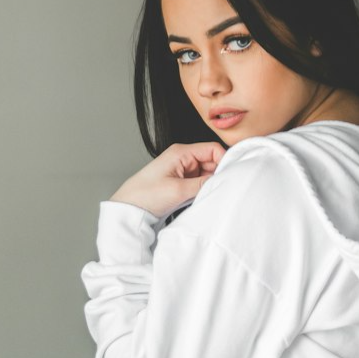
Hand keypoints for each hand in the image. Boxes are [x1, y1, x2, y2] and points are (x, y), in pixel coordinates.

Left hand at [110, 142, 225, 217]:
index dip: (224, 160)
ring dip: (210, 183)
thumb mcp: (178, 190)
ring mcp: (182, 170)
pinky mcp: (181, 181)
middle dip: (217, 174)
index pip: (212, 149)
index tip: (229, 176)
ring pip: (207, 173)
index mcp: (181, 152)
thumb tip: (222, 180)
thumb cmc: (146, 195)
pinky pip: (199, 182)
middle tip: (220, 189)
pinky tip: (201, 198)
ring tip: (207, 195)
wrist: (128, 209)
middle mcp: (183, 158)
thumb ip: (203, 184)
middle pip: (212, 161)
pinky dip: (203, 189)